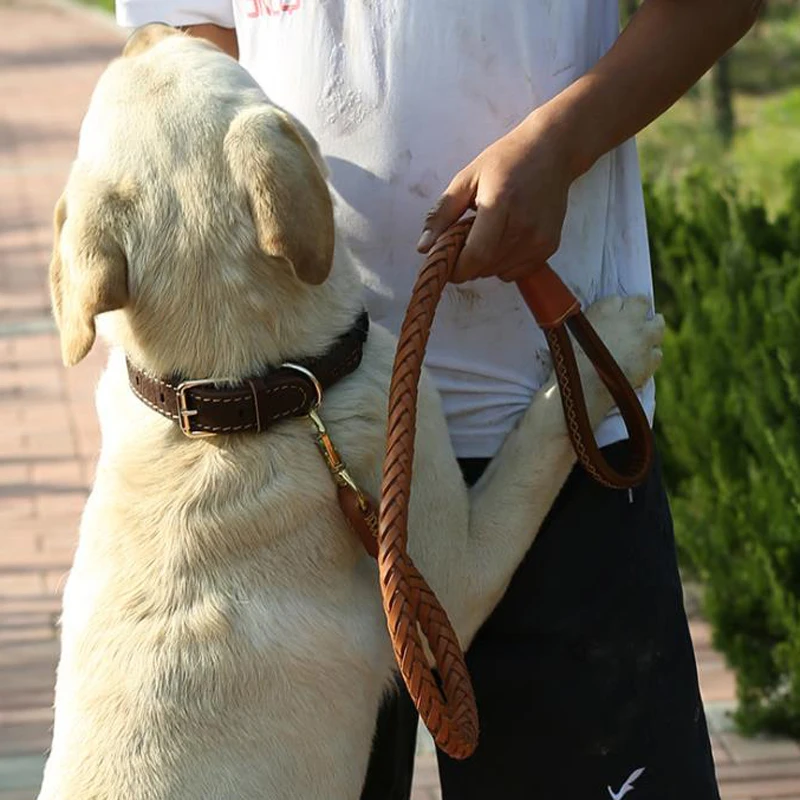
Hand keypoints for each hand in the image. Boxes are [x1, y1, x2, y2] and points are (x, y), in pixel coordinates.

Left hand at [416, 109, 576, 283]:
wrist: (552, 151)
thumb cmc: (506, 161)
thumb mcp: (466, 179)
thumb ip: (442, 214)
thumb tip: (423, 248)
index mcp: (500, 205)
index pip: (475, 256)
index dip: (457, 268)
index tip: (446, 263)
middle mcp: (523, 227)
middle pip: (485, 268)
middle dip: (467, 262)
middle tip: (465, 239)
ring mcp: (539, 239)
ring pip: (498, 273)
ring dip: (485, 263)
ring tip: (488, 233)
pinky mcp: (549, 247)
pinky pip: (516, 272)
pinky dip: (503, 264)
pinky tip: (505, 238)